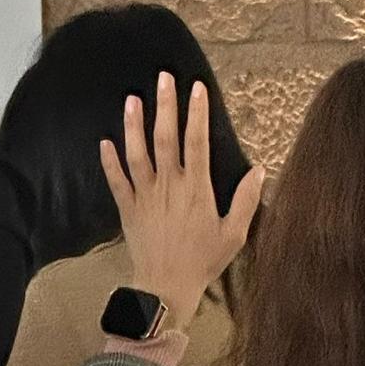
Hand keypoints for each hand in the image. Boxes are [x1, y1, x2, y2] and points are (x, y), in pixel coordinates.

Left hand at [100, 74, 263, 326]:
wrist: (165, 287)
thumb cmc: (203, 261)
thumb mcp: (234, 234)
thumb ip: (246, 200)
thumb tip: (260, 170)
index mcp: (196, 188)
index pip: (197, 141)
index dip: (197, 112)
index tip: (197, 88)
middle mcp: (169, 185)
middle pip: (166, 137)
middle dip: (165, 105)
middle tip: (163, 78)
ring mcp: (145, 196)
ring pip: (137, 153)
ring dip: (133, 125)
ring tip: (132, 99)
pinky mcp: (128, 209)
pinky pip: (116, 181)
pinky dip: (109, 161)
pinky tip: (104, 142)